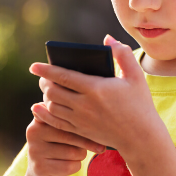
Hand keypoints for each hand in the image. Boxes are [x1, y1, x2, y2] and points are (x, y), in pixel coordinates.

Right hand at [23, 109, 106, 175]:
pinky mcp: (40, 168)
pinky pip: (69, 166)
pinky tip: (72, 164)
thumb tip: (98, 122)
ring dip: (81, 155)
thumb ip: (71, 121)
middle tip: (100, 147)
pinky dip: (76, 166)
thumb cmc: (57, 144)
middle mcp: (34, 132)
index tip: (100, 129)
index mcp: (39, 118)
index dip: (83, 124)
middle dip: (87, 142)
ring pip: (72, 152)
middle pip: (70, 135)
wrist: (41, 170)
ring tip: (78, 154)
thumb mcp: (59, 129)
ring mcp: (35, 150)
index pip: (66, 118)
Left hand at [30, 34, 163, 150]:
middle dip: (45, 82)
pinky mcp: (80, 131)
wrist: (141, 138)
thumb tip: (107, 38)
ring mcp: (81, 120)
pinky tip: (41, 108)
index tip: (33, 66)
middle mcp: (84, 105)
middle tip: (44, 76)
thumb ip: (122, 53)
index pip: (63, 76)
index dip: (46, 70)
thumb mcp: (135, 76)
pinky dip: (46, 114)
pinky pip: (55, 122)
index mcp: (96, 88)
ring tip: (48, 88)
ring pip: (52, 106)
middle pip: (53, 91)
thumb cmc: (140, 104)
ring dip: (46, 96)